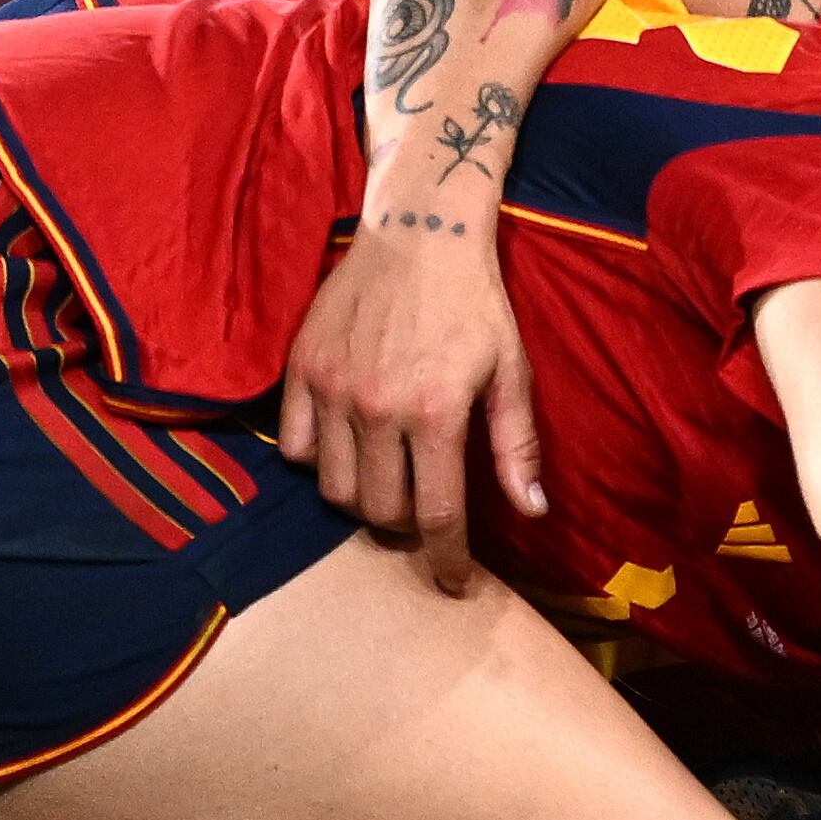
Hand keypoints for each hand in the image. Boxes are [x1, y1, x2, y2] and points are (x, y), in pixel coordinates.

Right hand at [279, 224, 542, 593]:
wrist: (419, 236)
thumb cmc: (476, 305)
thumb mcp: (512, 372)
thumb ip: (515, 446)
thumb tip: (530, 512)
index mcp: (434, 412)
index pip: (434, 515)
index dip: (446, 560)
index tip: (454, 583)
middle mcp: (374, 408)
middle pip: (377, 511)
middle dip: (405, 527)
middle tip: (424, 510)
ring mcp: (329, 390)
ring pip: (331, 487)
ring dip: (362, 499)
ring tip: (388, 479)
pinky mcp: (299, 370)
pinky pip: (291, 446)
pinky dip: (316, 461)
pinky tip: (347, 446)